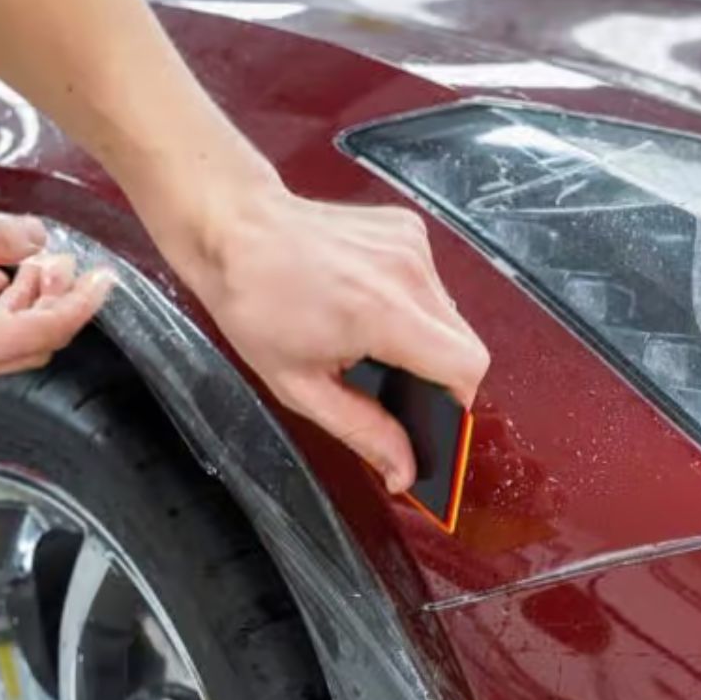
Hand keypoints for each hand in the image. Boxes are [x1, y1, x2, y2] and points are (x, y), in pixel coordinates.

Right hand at [0, 198, 112, 382]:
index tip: (104, 277)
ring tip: (27, 260)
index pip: (55, 326)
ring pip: (6, 339)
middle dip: (55, 300)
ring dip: (24, 301)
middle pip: (36, 340)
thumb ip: (6, 235)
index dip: (86, 299)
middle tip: (60, 262)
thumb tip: (37, 237)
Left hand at [166, 183, 489, 493]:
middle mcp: (408, 272)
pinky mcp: (409, 228)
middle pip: (464, 343)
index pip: (466, 367)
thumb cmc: (255, 303)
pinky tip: (367, 299)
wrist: (235, 231)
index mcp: (383, 313)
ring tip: (368, 333)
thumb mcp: (301, 387)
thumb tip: (404, 471)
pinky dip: (410, 301)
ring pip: (450, 313)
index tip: (428, 413)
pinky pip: (432, 282)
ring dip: (423, 335)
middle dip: (436, 372)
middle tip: (389, 378)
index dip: (454, 401)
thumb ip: (364, 432)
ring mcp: (412, 244)